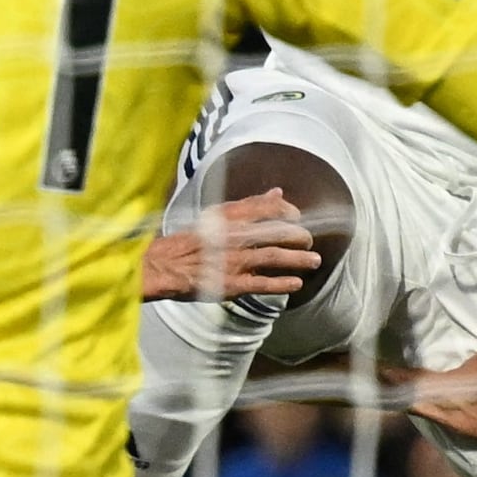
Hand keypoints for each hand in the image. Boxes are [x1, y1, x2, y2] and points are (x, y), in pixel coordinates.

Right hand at [141, 192, 317, 306]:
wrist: (163, 266)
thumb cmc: (188, 241)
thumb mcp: (216, 215)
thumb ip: (249, 205)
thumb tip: (277, 192)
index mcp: (229, 216)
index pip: (268, 206)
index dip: (288, 210)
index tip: (296, 216)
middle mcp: (234, 236)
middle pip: (277, 232)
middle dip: (299, 237)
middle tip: (308, 241)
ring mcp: (235, 261)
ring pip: (276, 257)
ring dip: (299, 259)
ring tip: (314, 261)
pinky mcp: (232, 283)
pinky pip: (264, 284)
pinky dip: (283, 283)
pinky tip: (296, 283)